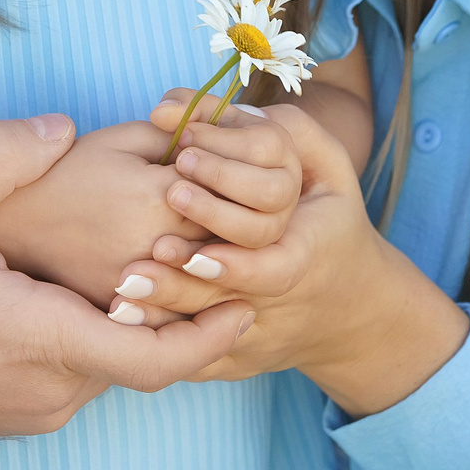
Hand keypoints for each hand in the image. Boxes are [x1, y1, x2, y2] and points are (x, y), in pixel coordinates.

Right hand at [0, 115, 255, 442]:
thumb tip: (61, 129)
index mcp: (46, 338)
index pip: (156, 356)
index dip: (210, 331)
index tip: (246, 296)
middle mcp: (57, 386)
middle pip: (146, 350)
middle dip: (179, 303)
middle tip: (206, 247)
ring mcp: (43, 407)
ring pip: (116, 360)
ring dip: (138, 318)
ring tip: (147, 256)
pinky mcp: (27, 413)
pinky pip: (86, 372)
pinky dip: (104, 334)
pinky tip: (89, 288)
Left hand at [115, 99, 468, 416]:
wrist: (351, 308)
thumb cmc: (330, 216)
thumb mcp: (329, 164)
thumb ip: (283, 130)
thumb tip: (212, 109)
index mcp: (309, 255)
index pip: (270, 266)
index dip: (227, 257)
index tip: (176, 224)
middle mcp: (283, 305)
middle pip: (227, 304)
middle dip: (177, 285)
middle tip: (131, 266)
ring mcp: (259, 338)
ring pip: (206, 339)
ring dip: (160, 317)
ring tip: (118, 291)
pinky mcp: (236, 361)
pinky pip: (194, 361)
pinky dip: (159, 343)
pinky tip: (120, 321)